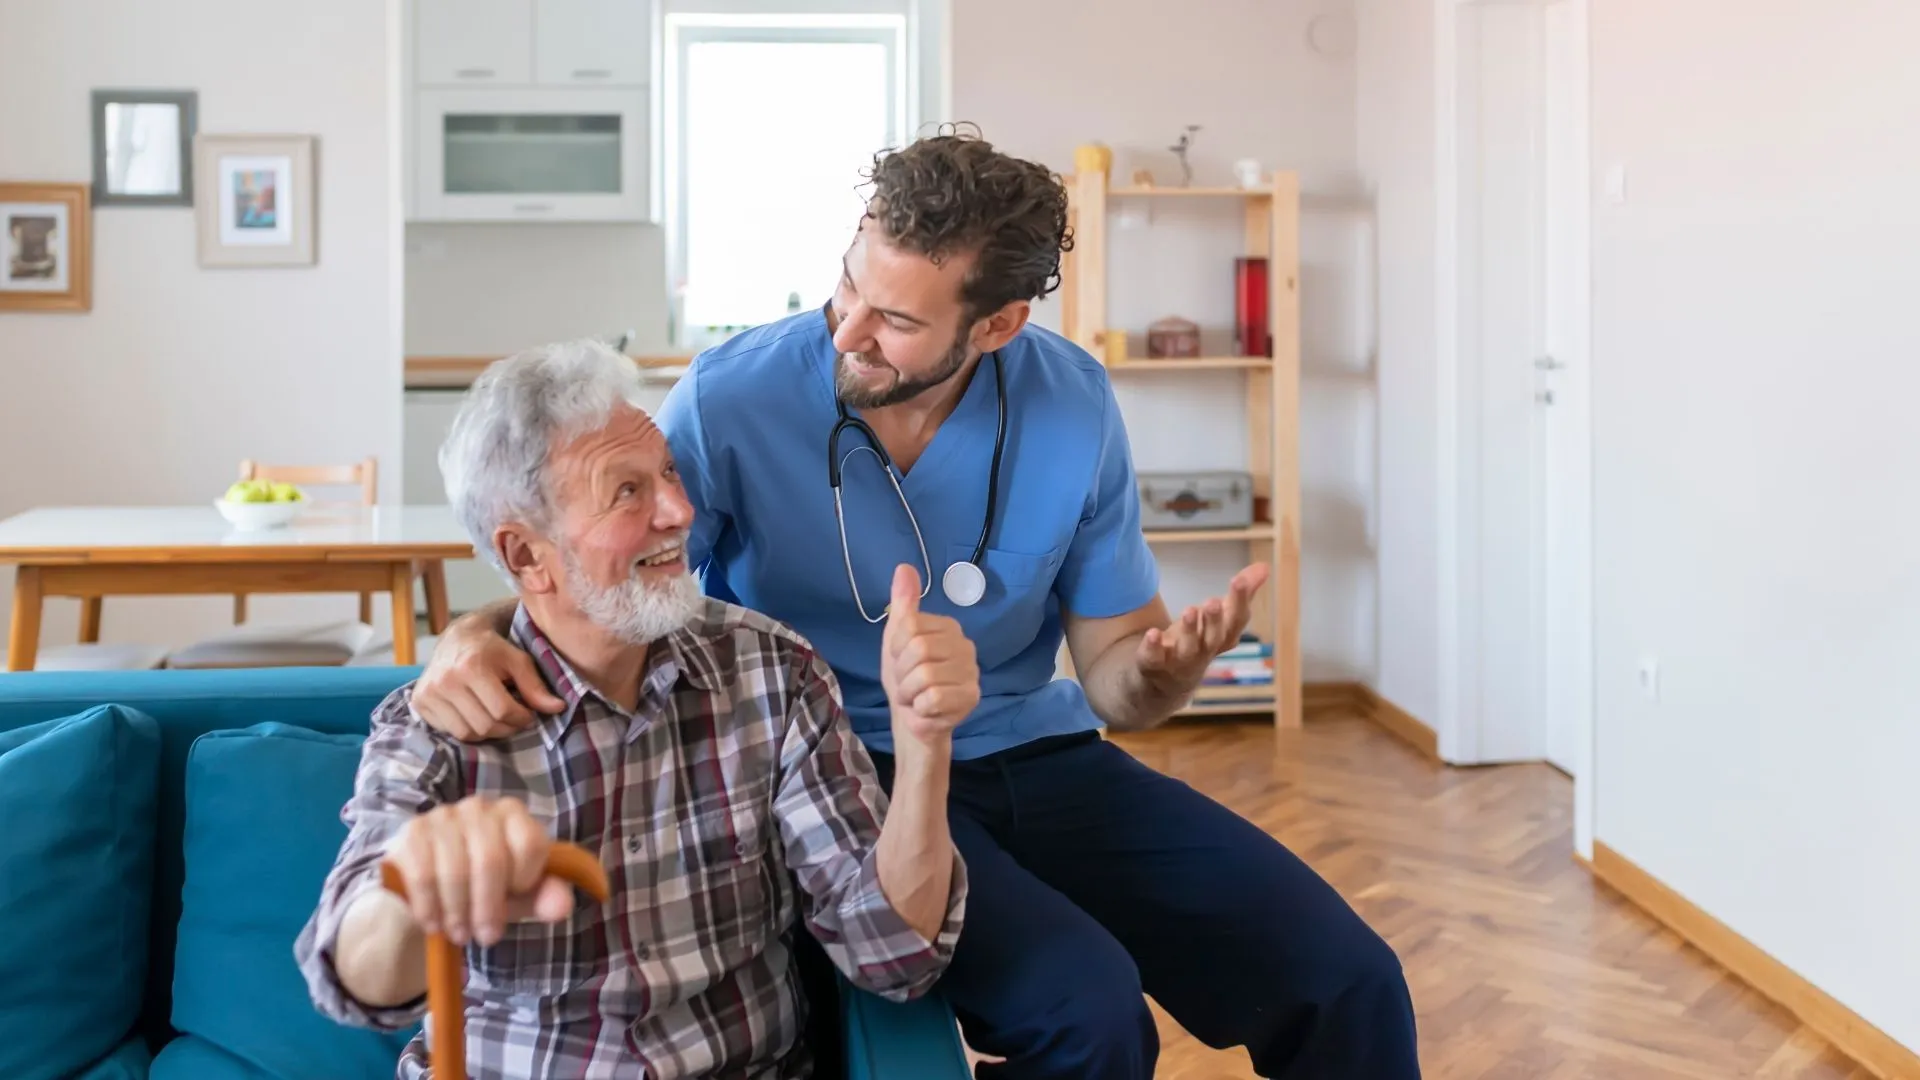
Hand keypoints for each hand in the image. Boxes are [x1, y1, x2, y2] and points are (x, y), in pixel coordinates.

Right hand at [383, 796, 577, 946]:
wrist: (429, 885)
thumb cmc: (484, 887)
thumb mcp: (519, 895)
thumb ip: (545, 897)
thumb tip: (562, 906)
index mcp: (513, 815)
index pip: (530, 844)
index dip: (525, 880)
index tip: (515, 899)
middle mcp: (479, 807)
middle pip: (490, 860)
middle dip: (488, 907)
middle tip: (485, 937)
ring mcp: (443, 816)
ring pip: (455, 871)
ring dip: (458, 912)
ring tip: (459, 934)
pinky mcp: (413, 832)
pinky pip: (424, 875)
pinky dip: (430, 908)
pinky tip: (433, 923)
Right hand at [411, 619, 563, 741]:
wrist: (458, 637)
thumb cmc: (493, 649)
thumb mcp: (518, 660)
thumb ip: (536, 685)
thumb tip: (558, 708)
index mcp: (471, 667)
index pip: (502, 710)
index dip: (521, 717)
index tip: (528, 713)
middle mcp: (445, 681)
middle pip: (484, 725)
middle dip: (507, 727)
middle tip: (515, 717)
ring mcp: (429, 693)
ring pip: (467, 733)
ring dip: (488, 732)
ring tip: (497, 717)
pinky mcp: (421, 702)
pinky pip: (450, 732)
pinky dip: (469, 729)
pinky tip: (477, 714)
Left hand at [879, 564, 979, 745]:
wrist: (913, 721)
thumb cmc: (905, 678)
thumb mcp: (896, 639)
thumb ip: (902, 603)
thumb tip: (904, 567)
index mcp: (948, 627)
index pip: (909, 626)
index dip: (896, 649)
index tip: (901, 661)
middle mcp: (966, 645)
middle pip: (918, 649)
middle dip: (902, 673)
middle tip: (908, 683)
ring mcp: (972, 672)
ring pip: (925, 676)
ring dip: (910, 693)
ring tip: (916, 697)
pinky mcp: (972, 698)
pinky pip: (933, 699)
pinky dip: (920, 709)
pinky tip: (928, 710)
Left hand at [1135, 562, 1271, 691]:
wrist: (1167, 681)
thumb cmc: (1200, 640)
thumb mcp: (1220, 616)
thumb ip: (1241, 594)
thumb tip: (1265, 566)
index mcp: (1223, 636)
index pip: (1236, 619)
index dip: (1240, 601)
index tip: (1240, 580)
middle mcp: (1205, 650)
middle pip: (1214, 637)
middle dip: (1215, 620)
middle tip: (1213, 601)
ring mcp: (1180, 660)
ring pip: (1188, 647)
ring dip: (1190, 630)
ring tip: (1189, 610)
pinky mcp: (1154, 663)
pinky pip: (1154, 657)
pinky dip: (1154, 647)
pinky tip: (1153, 633)